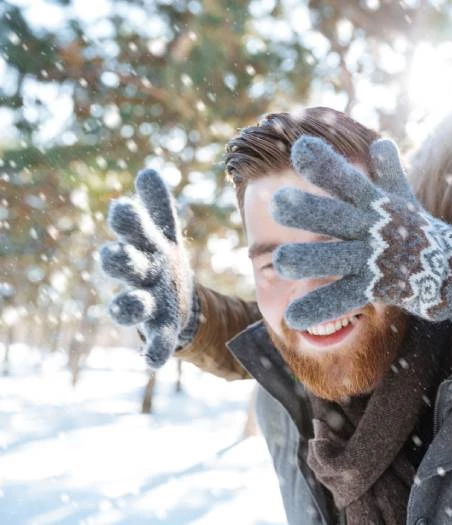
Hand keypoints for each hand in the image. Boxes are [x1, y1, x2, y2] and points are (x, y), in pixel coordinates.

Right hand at [99, 169, 196, 367]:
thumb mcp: (164, 233)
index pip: (129, 233)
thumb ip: (158, 207)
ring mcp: (148, 304)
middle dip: (119, 261)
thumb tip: (148, 171)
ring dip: (129, 306)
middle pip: (123, 267)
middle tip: (116, 253)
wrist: (175, 298)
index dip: (125, 223)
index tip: (123, 208)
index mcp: (142, 249)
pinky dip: (154, 351)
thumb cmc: (162, 261)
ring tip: (134, 304)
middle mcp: (139, 277)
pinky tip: (153, 361)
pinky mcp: (162, 329)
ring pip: (131, 306)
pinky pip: (156, 342)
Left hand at [271, 136, 451, 340]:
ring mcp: (374, 259)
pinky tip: (292, 317)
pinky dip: (319, 308)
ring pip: (336, 259)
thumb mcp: (405, 199)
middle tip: (278, 202)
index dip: (325, 164)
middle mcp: (372, 229)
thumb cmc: (420, 231)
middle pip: (336, 217)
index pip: (347, 180)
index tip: (300, 148)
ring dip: (309, 260)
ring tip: (279, 262)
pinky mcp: (377, 288)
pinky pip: (344, 298)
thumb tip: (382, 143)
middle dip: (309, 210)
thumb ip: (389, 172)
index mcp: (375, 204)